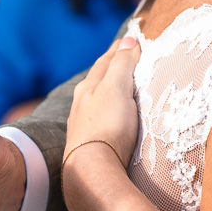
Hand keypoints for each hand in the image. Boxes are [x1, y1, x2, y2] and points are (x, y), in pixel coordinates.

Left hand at [64, 36, 142, 179]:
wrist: (92, 170)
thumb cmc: (107, 125)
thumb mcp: (117, 88)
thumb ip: (122, 64)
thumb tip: (128, 40)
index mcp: (89, 86)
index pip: (105, 60)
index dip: (119, 49)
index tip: (129, 40)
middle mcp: (82, 103)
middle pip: (98, 78)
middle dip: (112, 66)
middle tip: (126, 57)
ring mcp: (83, 124)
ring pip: (97, 98)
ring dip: (109, 89)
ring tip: (121, 85)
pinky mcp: (89, 143)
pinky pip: (99, 117)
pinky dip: (108, 109)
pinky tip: (111, 116)